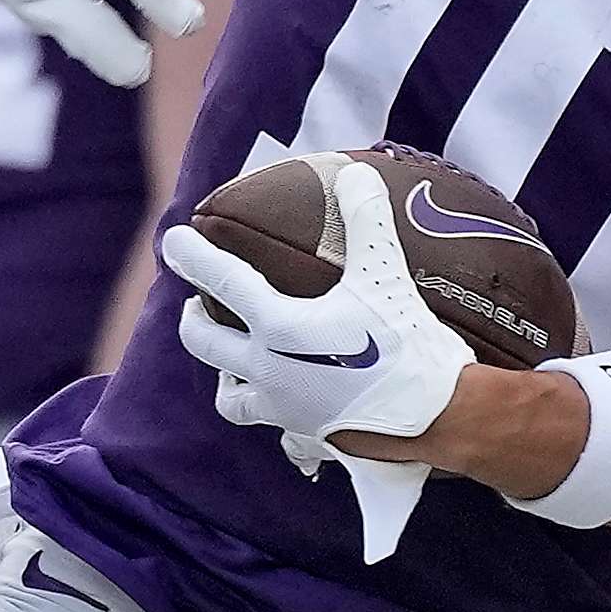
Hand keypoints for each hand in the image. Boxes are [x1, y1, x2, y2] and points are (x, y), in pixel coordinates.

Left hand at [158, 158, 467, 557]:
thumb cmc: (406, 346)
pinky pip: (276, 428)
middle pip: (206, 344)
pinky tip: (289, 405)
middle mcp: (269, 372)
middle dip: (195, 320)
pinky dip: (274, 413)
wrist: (438, 417)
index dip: (194, 256)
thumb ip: (367, 222)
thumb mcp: (386, 274)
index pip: (223, 282)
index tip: (172, 239)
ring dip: (226, 376)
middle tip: (196, 304)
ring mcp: (285, 410)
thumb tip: (356, 174)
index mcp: (279, 329)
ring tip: (234, 359)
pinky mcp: (309, 437)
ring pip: (231, 398)